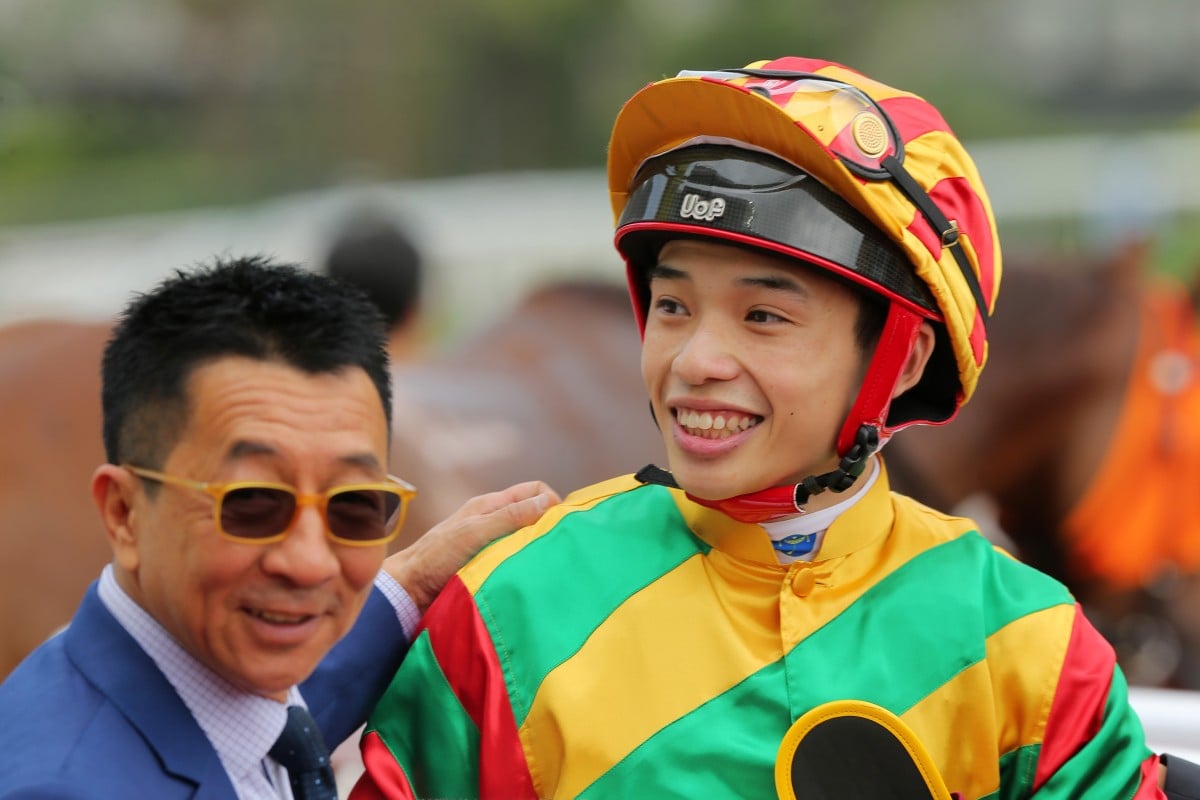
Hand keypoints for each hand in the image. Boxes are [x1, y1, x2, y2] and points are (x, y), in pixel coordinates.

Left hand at [383, 480, 558, 613]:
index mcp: (490, 505)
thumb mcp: (475, 532)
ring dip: (538, 550)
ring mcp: (491, 545)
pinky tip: (531, 580)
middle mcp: (493, 522)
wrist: (407, 592)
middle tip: (561, 549)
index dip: (553, 503)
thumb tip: (551, 502)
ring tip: (548, 567)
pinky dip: (527, 567)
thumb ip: (510, 516)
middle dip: (550, 528)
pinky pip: (517, 562)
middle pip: (535, 516)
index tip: (560, 526)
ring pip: (527, 540)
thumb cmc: (436, 558)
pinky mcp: (489, 568)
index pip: (535, 491)